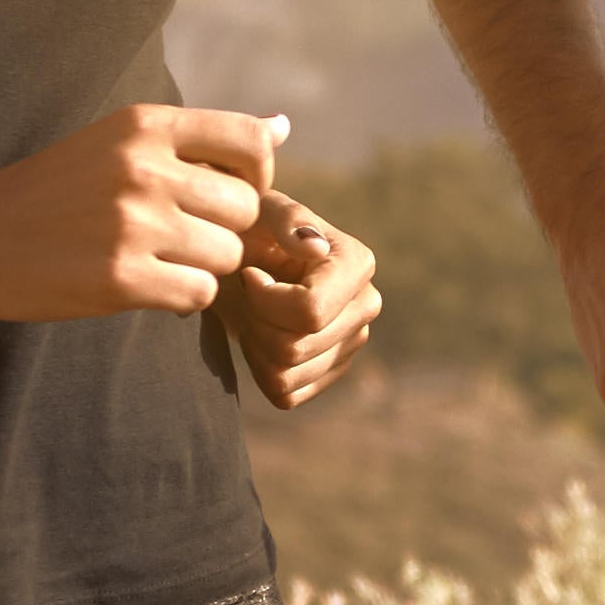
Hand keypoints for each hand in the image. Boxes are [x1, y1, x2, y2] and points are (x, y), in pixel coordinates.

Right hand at [0, 104, 277, 322]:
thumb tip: (284, 126)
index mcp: (145, 126)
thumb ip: (199, 140)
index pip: (252, 144)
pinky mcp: (120, 279)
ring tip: (159, 262)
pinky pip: (198, 295)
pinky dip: (182, 298)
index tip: (227, 196)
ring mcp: (132, 224)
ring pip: (225, 255)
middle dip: (224, 231)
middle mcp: (143, 168)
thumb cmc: (53, 190)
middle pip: (244, 209)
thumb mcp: (118, 142)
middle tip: (182, 240)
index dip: (257, 177)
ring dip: (203, 267)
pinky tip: (147, 287)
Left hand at [224, 153, 384, 407]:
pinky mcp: (331, 371)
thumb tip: (316, 249)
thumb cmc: (247, 228)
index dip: (265, 301)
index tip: (250, 274)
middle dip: (256, 323)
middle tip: (247, 295)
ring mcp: (351, 342)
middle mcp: (366, 305)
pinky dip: (259, 370)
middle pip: (295, 347)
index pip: (311, 311)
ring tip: (253, 312)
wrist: (238, 257)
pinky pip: (285, 394)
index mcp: (357, 264)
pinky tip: (260, 336)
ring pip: (287, 374)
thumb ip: (287, 219)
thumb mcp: (259, 210)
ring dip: (254, 345)